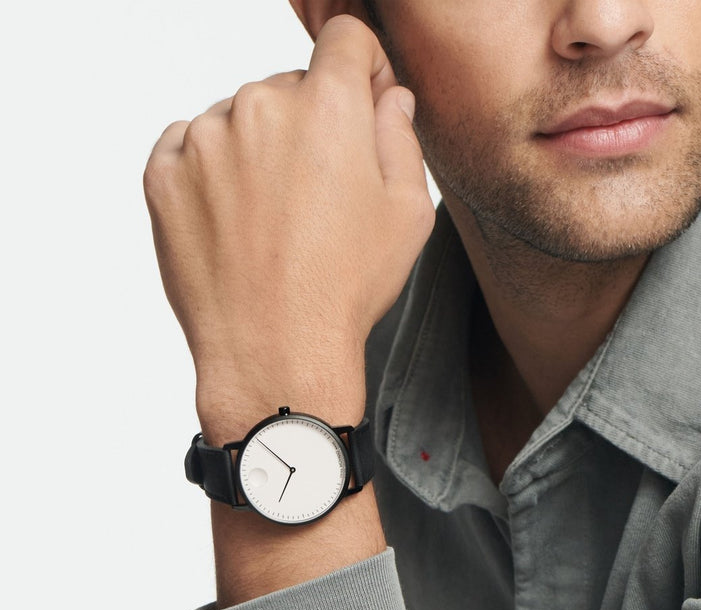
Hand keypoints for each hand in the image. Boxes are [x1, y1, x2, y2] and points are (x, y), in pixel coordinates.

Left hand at [144, 15, 434, 442]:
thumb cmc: (344, 291)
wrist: (274, 351)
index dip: (363, 71)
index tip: (364, 106)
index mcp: (329, 108)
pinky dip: (215, 175)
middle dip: (312, 126)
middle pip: (292, 87)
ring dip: (260, 151)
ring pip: (241, 119)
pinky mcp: (164, 172)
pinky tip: (240, 226)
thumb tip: (390, 100)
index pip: (346, 40)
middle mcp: (261, 107)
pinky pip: (192, 148)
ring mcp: (205, 138)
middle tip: (322, 199)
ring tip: (277, 224)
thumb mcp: (409, 216)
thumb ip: (402, 140)